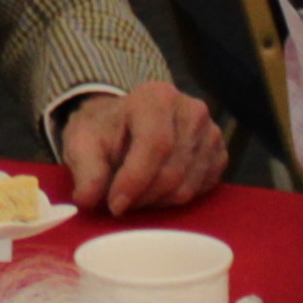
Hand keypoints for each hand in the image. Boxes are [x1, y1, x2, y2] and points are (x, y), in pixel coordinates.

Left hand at [57, 84, 232, 214]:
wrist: (127, 122)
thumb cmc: (105, 130)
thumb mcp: (83, 142)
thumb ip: (86, 169)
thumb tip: (87, 199)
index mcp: (157, 97)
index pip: (156, 144)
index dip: (135, 180)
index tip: (114, 205)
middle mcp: (192, 111)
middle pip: (172, 171)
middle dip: (142, 197)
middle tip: (119, 204)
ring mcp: (211, 134)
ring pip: (186, 187)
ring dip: (156, 202)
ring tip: (134, 196)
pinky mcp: (219, 155)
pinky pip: (199, 191)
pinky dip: (173, 201)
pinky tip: (154, 192)